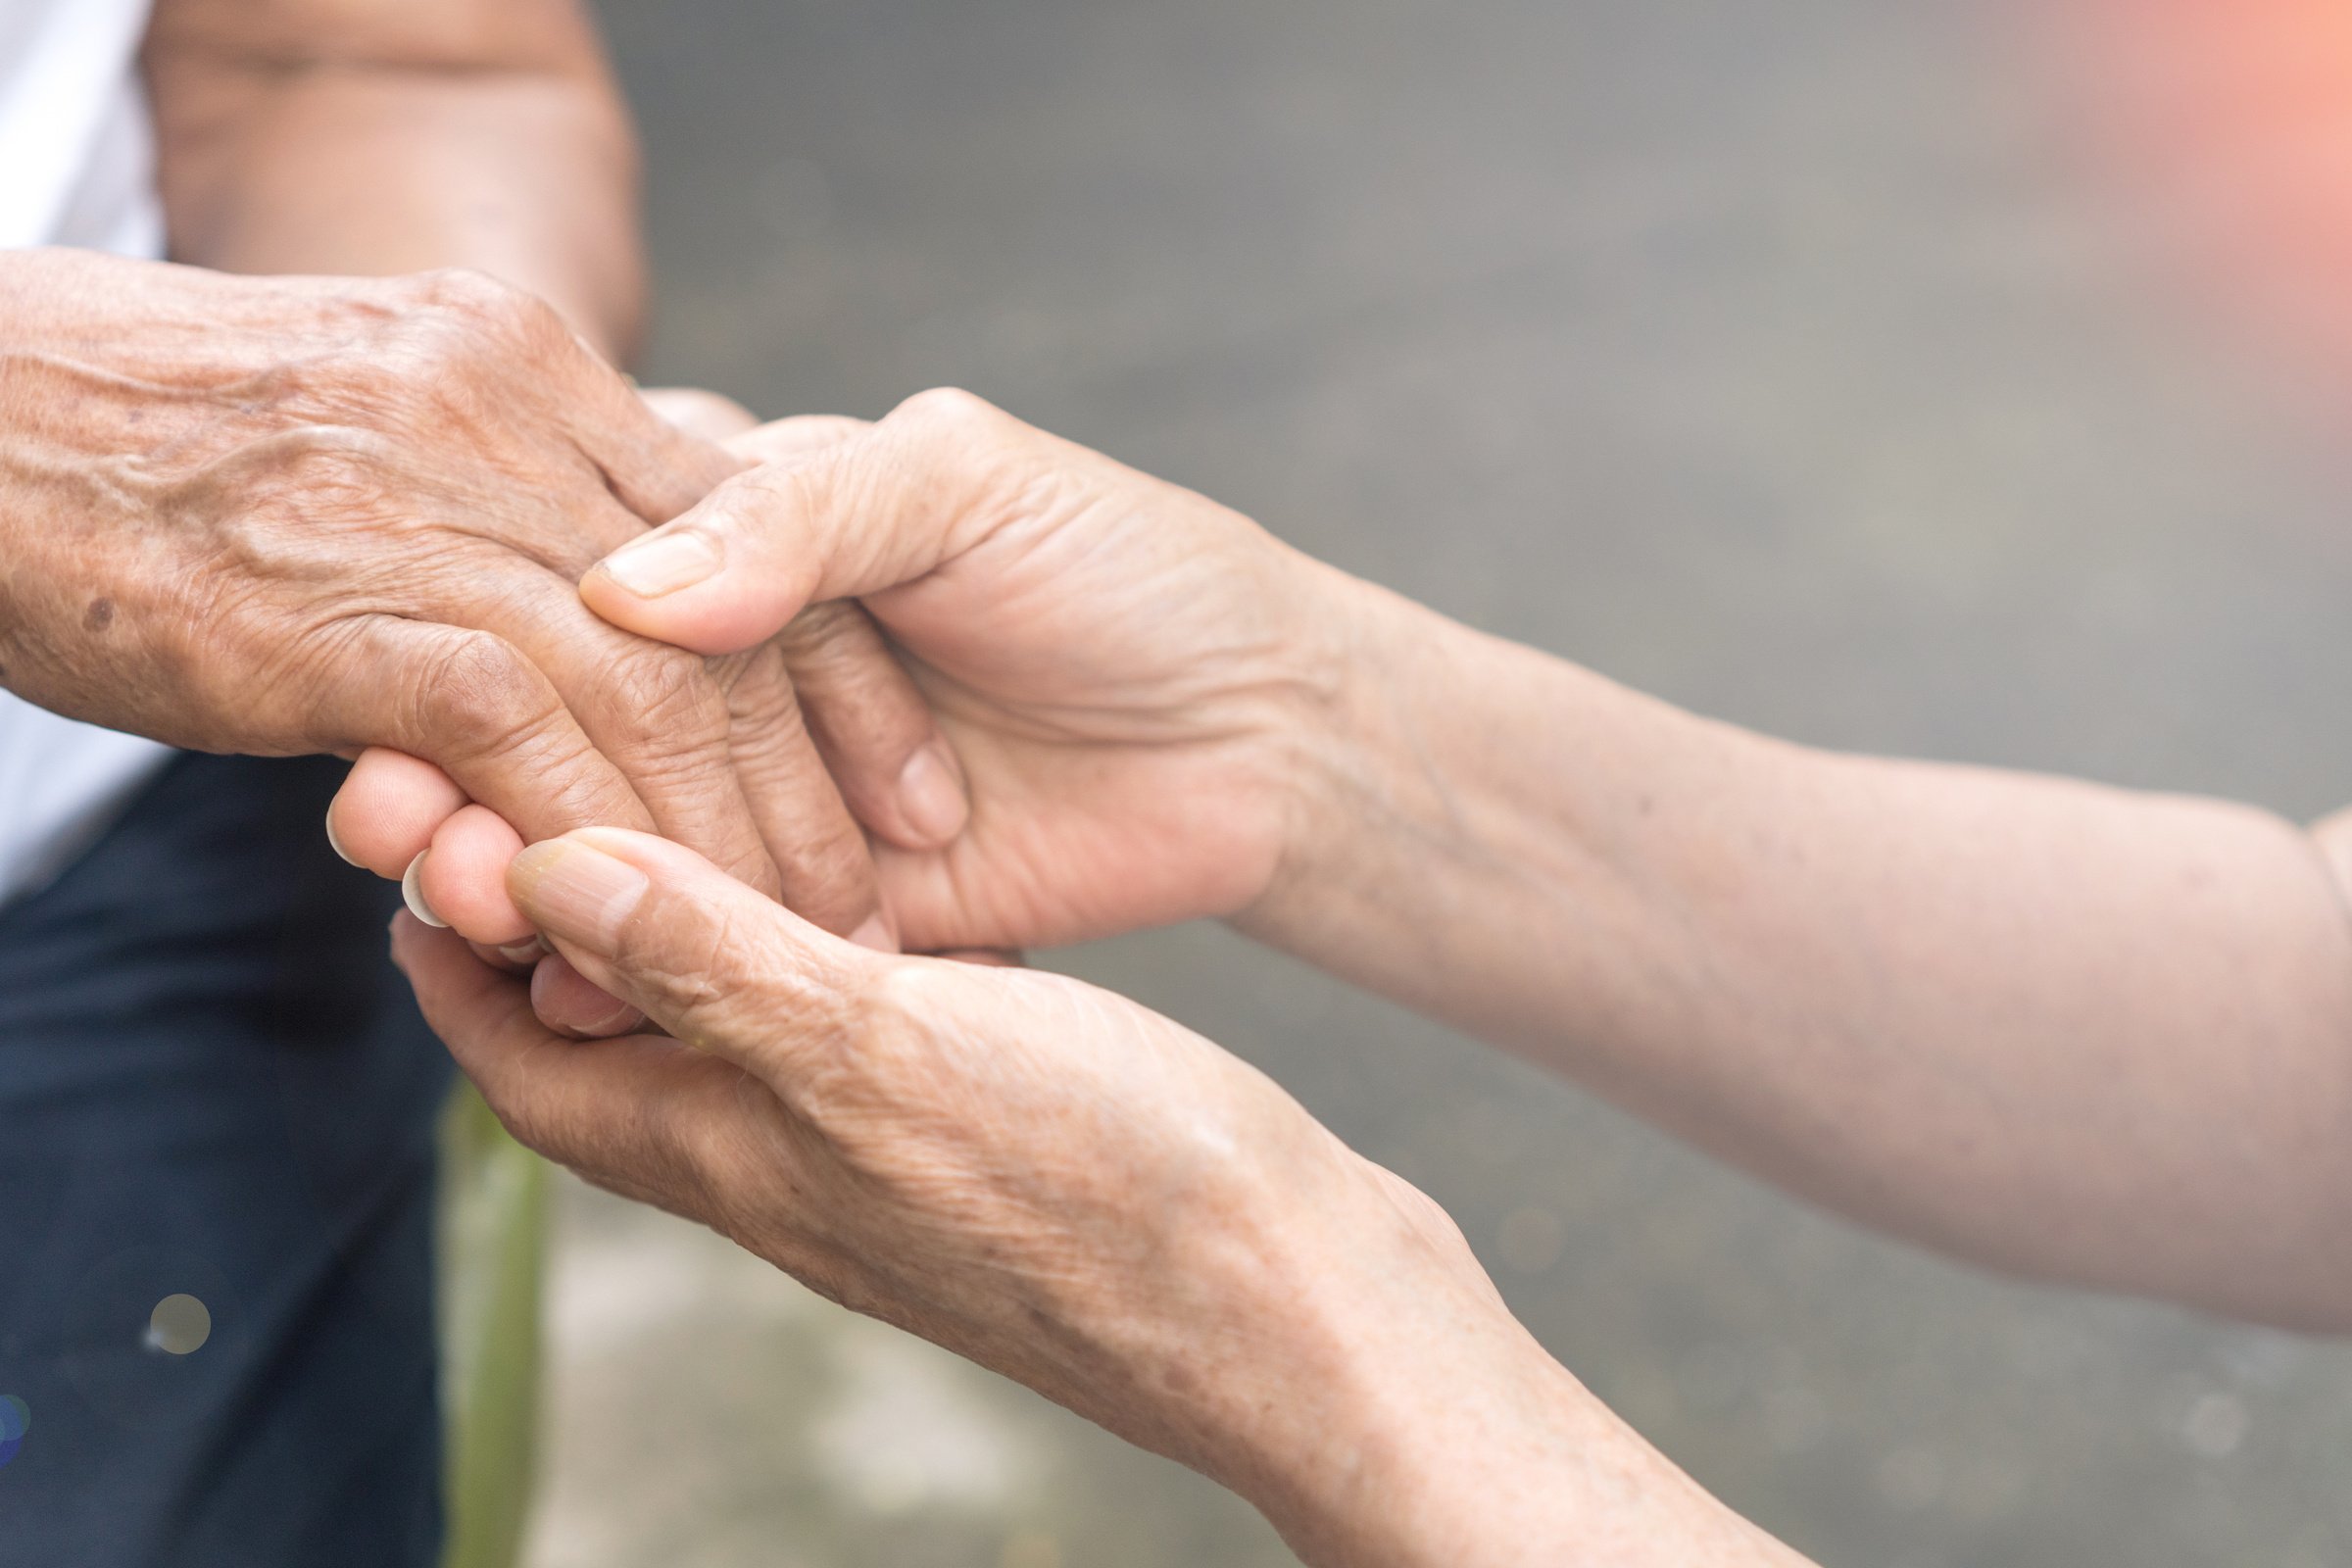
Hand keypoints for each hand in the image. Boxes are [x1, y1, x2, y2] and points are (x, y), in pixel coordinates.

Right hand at [0, 250, 958, 963]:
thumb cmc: (149, 437)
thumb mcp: (369, 418)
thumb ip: (497, 496)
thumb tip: (596, 617)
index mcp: (533, 369)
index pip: (758, 531)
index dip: (848, 675)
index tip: (907, 787)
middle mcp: (513, 421)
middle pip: (733, 629)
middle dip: (817, 789)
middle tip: (869, 912)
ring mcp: (435, 510)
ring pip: (654, 699)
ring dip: (730, 849)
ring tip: (791, 953)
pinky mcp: (351, 611)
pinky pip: (529, 747)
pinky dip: (596, 850)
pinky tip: (633, 936)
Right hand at [340, 387, 1350, 958]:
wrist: (1266, 729)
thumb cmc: (1130, 570)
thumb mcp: (966, 487)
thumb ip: (802, 517)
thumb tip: (623, 586)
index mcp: (752, 543)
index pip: (578, 591)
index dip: (482, 643)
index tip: (395, 705)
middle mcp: (742, 676)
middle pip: (569, 730)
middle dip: (470, 782)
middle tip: (387, 834)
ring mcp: (781, 801)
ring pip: (625, 846)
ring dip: (531, 882)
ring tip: (455, 915)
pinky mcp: (838, 913)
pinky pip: (721, 945)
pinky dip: (647, 971)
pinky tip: (571, 996)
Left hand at [395, 828, 1798, 1567]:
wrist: (1294, 1295)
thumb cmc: (1101, 1185)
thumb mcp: (882, 1053)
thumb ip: (708, 962)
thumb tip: (535, 867)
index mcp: (724, 1145)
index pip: (513, 1037)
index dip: (446, 921)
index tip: (419, 795)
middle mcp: (771, 1151)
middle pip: (598, 1014)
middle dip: (543, 887)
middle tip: (520, 746)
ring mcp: (867, 1138)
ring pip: (716, 999)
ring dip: (675, 888)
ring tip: (669, 755)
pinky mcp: (959, 1109)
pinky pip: (828, 997)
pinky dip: (795, 909)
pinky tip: (838, 835)